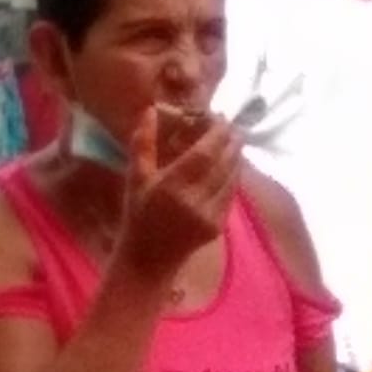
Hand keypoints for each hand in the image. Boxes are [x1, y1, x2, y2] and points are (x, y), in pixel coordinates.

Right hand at [116, 108, 240, 282]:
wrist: (147, 260)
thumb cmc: (137, 215)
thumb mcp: (135, 178)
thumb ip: (142, 143)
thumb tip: (151, 110)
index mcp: (170, 186)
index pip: (205, 153)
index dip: (217, 132)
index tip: (219, 117)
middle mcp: (192, 200)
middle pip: (224, 162)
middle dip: (232, 140)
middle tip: (232, 125)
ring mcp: (208, 215)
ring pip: (231, 177)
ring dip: (236, 156)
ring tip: (234, 140)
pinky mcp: (217, 226)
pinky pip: (230, 194)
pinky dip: (233, 175)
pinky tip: (231, 165)